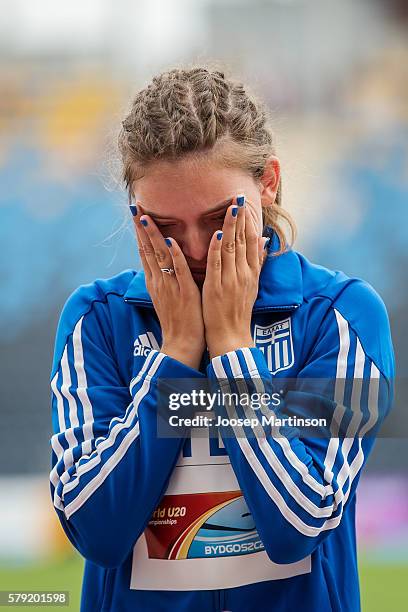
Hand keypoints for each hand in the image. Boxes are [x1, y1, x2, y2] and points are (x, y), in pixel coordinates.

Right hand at [133, 208, 205, 368]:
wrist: (182, 345)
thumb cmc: (179, 321)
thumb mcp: (168, 296)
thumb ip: (165, 278)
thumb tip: (164, 263)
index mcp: (155, 281)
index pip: (144, 251)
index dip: (140, 231)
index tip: (137, 212)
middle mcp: (158, 281)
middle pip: (146, 249)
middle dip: (140, 227)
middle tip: (135, 205)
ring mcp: (169, 286)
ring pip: (158, 256)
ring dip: (152, 235)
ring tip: (145, 216)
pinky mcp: (183, 292)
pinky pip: (178, 270)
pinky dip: (174, 254)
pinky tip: (170, 240)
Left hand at [202, 196, 267, 358]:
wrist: (231, 337)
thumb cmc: (237, 312)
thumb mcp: (251, 285)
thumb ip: (256, 262)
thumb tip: (265, 240)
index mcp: (250, 272)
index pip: (250, 241)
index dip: (248, 221)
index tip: (245, 203)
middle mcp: (243, 274)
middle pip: (243, 241)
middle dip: (241, 218)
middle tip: (238, 196)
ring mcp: (230, 280)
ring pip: (231, 248)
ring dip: (230, 226)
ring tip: (230, 207)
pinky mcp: (217, 288)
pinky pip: (217, 264)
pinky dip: (216, 248)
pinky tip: (217, 233)